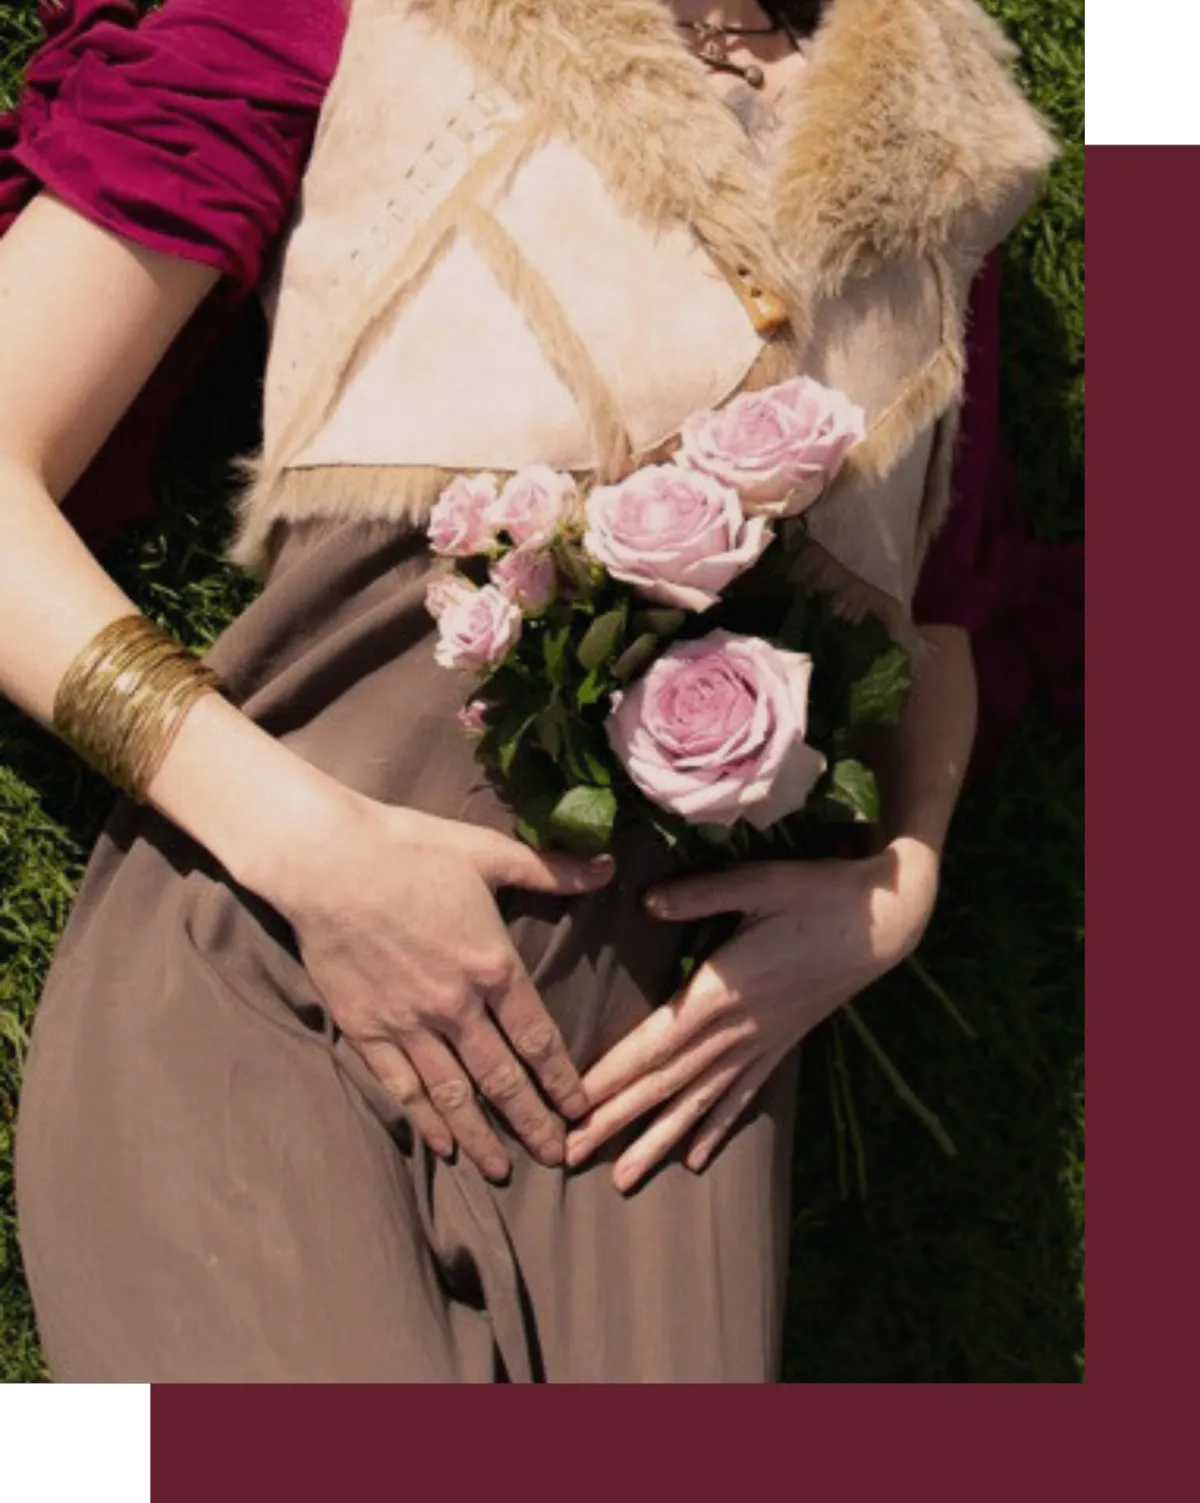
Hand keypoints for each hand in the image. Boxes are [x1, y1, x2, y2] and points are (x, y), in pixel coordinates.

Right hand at [260, 789, 614, 1182]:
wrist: (327, 861)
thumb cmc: (411, 849)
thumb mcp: (489, 853)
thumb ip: (550, 870)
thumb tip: (607, 866)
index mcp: (493, 967)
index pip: (539, 1040)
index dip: (563, 1081)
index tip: (581, 1111)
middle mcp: (456, 1007)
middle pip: (503, 1080)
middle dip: (534, 1123)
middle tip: (556, 1158)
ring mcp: (409, 1023)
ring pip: (453, 1095)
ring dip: (481, 1137)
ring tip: (503, 1169)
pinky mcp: (366, 1028)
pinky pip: (401, 1086)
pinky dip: (424, 1119)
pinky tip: (439, 1145)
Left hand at [564, 839, 938, 1190]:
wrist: (885, 923)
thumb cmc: (818, 893)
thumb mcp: (760, 882)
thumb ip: (699, 894)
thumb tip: (646, 901)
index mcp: (721, 991)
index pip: (655, 1045)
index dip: (612, 1077)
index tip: (572, 1108)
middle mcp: (737, 1030)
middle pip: (666, 1083)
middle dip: (615, 1120)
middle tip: (569, 1154)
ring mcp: (761, 1043)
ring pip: (700, 1102)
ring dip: (658, 1140)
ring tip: (622, 1178)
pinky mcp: (779, 1044)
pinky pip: (741, 1097)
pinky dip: (714, 1128)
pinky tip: (694, 1160)